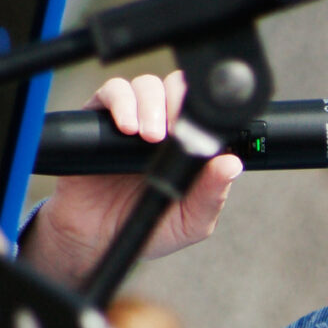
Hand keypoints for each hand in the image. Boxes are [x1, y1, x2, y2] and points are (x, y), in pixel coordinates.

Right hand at [18, 71, 242, 284]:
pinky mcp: (99, 120)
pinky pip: (112, 92)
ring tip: (149, 136)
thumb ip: (211, 195)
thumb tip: (232, 164)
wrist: (95, 241)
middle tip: (172, 133)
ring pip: (147, 85)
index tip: (200, 131)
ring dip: (151, 104)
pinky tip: (127, 128)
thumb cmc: (147, 229)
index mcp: (189, 147)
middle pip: (175, 88)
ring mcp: (132, 121)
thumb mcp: (189, 222)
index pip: (202, 110)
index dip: (204, 112)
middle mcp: (163, 128)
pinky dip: (122, 102)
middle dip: (177, 102)